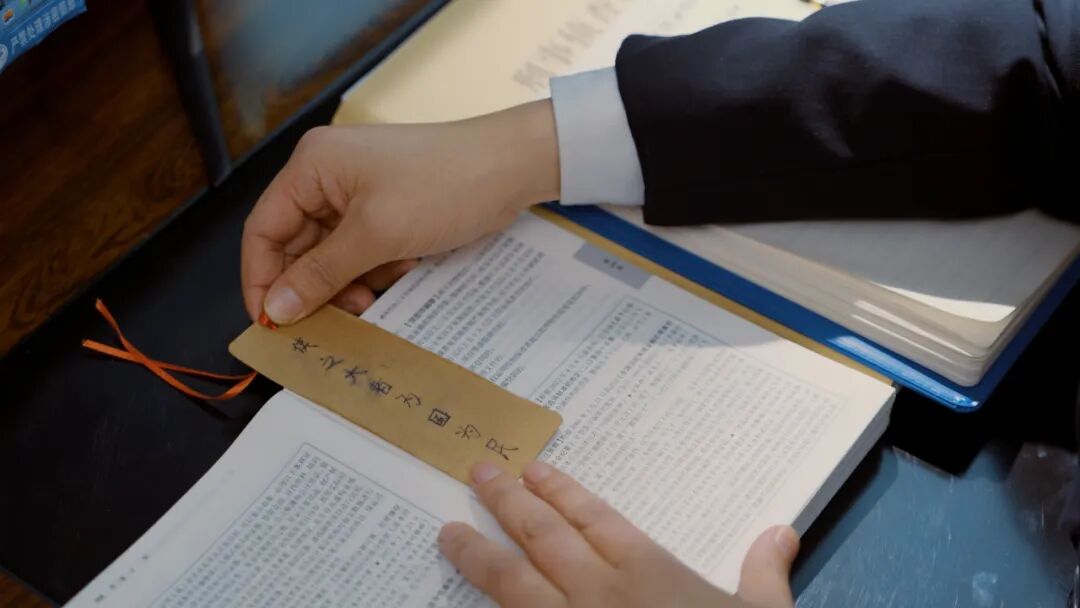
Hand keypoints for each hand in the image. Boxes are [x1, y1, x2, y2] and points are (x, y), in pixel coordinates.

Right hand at [241, 100, 559, 323]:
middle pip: (298, 246)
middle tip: (332, 321)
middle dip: (314, 286)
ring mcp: (361, 193)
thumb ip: (321, 274)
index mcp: (313, 167)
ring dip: (348, 283)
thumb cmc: (445, 185)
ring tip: (373, 298)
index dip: (262, 279)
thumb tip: (276, 309)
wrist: (512, 167)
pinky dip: (375, 272)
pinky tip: (399, 276)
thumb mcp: (375, 235)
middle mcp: (329, 177)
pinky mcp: (390, 209)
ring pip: (333, 255)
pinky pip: (364, 251)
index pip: (264, 230)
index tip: (271, 323)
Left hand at [439, 462, 798, 607]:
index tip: (531, 468)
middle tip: (476, 473)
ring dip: (479, 554)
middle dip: (507, 502)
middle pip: (542, 536)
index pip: (594, 518)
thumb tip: (782, 531)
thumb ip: (765, 574)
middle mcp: (601, 592)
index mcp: (649, 572)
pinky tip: (465, 603)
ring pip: (513, 583)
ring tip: (448, 532)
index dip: (560, 490)